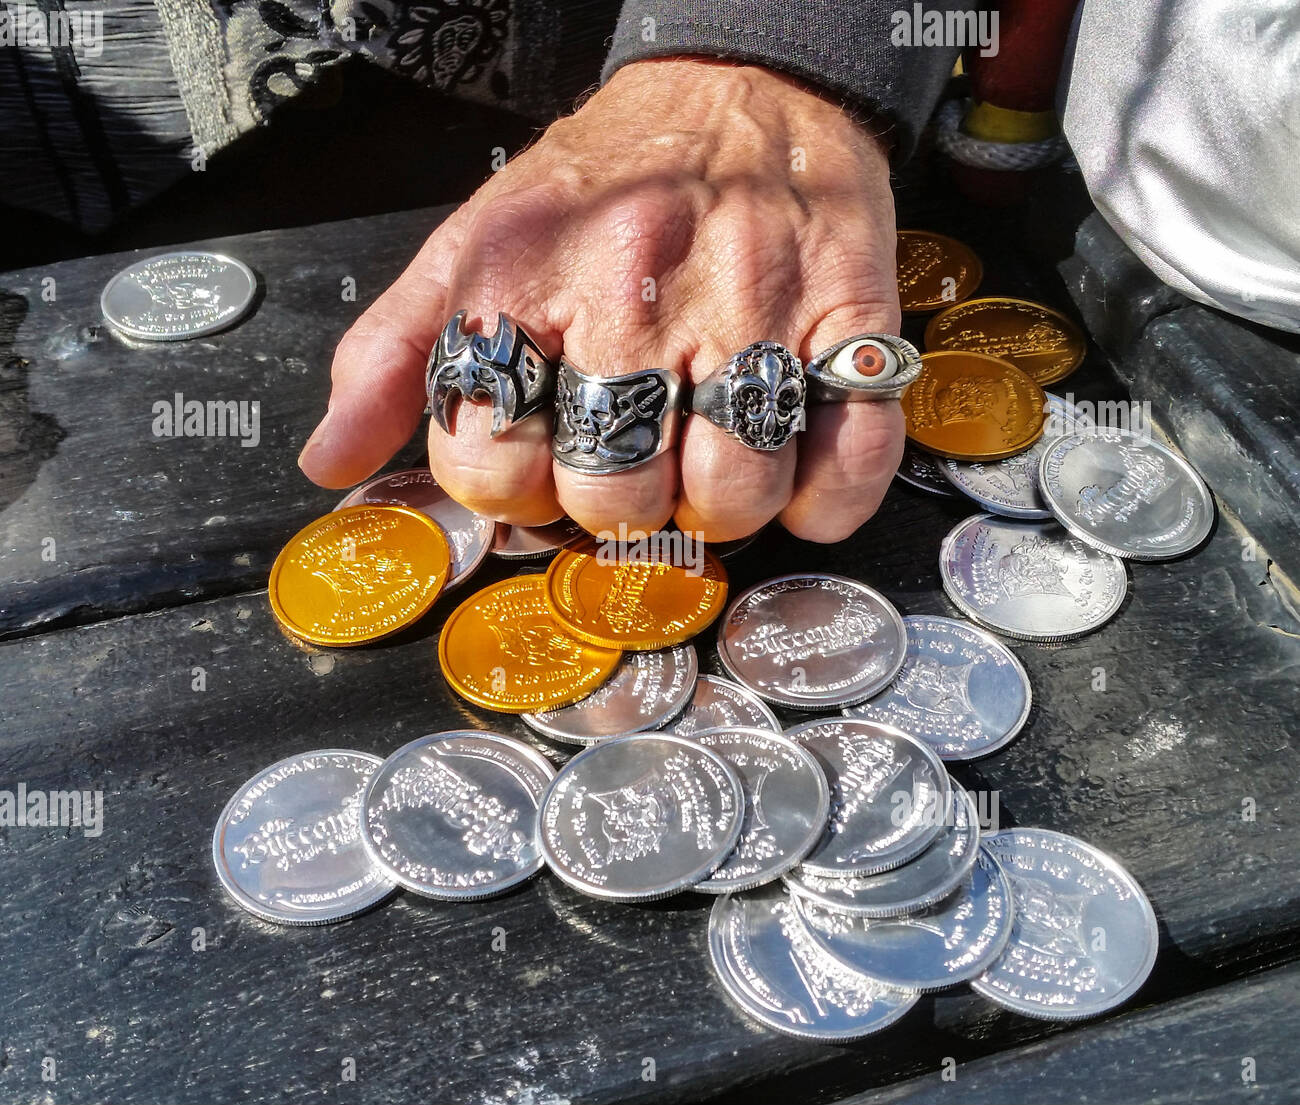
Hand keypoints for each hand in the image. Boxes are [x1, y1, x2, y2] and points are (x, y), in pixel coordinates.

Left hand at [300, 57, 902, 541]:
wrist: (741, 83)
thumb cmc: (605, 180)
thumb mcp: (474, 244)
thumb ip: (393, 354)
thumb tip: (331, 465)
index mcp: (526, 277)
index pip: (490, 461)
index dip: (509, 487)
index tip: (536, 462)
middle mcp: (635, 291)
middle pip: (615, 495)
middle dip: (616, 510)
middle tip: (631, 469)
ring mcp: (752, 305)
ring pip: (731, 494)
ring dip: (718, 512)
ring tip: (709, 467)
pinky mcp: (850, 314)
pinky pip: (849, 460)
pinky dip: (825, 502)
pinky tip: (794, 477)